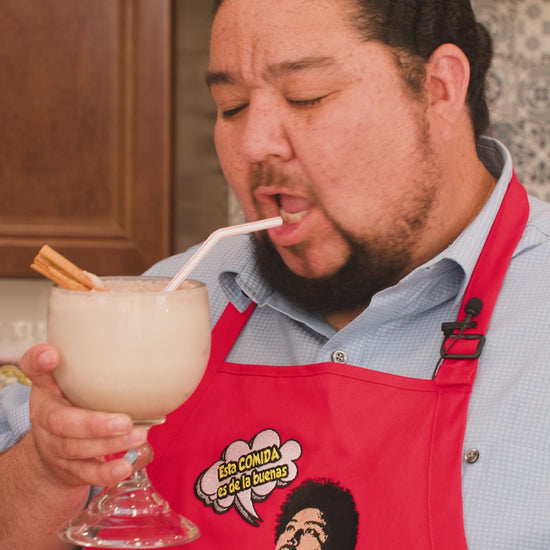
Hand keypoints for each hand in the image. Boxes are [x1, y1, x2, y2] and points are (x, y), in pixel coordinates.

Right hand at [19, 344, 147, 487]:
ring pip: (78, 450)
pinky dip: (107, 472)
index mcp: (46, 390)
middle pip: (62, 423)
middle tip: (125, 421)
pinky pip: (87, 474)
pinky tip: (126, 465)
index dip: (38, 362)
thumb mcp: (73, 381)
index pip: (33, 370)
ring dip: (110, 445)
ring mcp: (56, 447)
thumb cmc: (72, 405)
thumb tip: (134, 345)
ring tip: (139, 437)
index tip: (50, 354)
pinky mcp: (70, 469)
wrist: (53, 450)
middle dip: (94, 424)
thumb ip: (91, 363)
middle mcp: (46, 418)